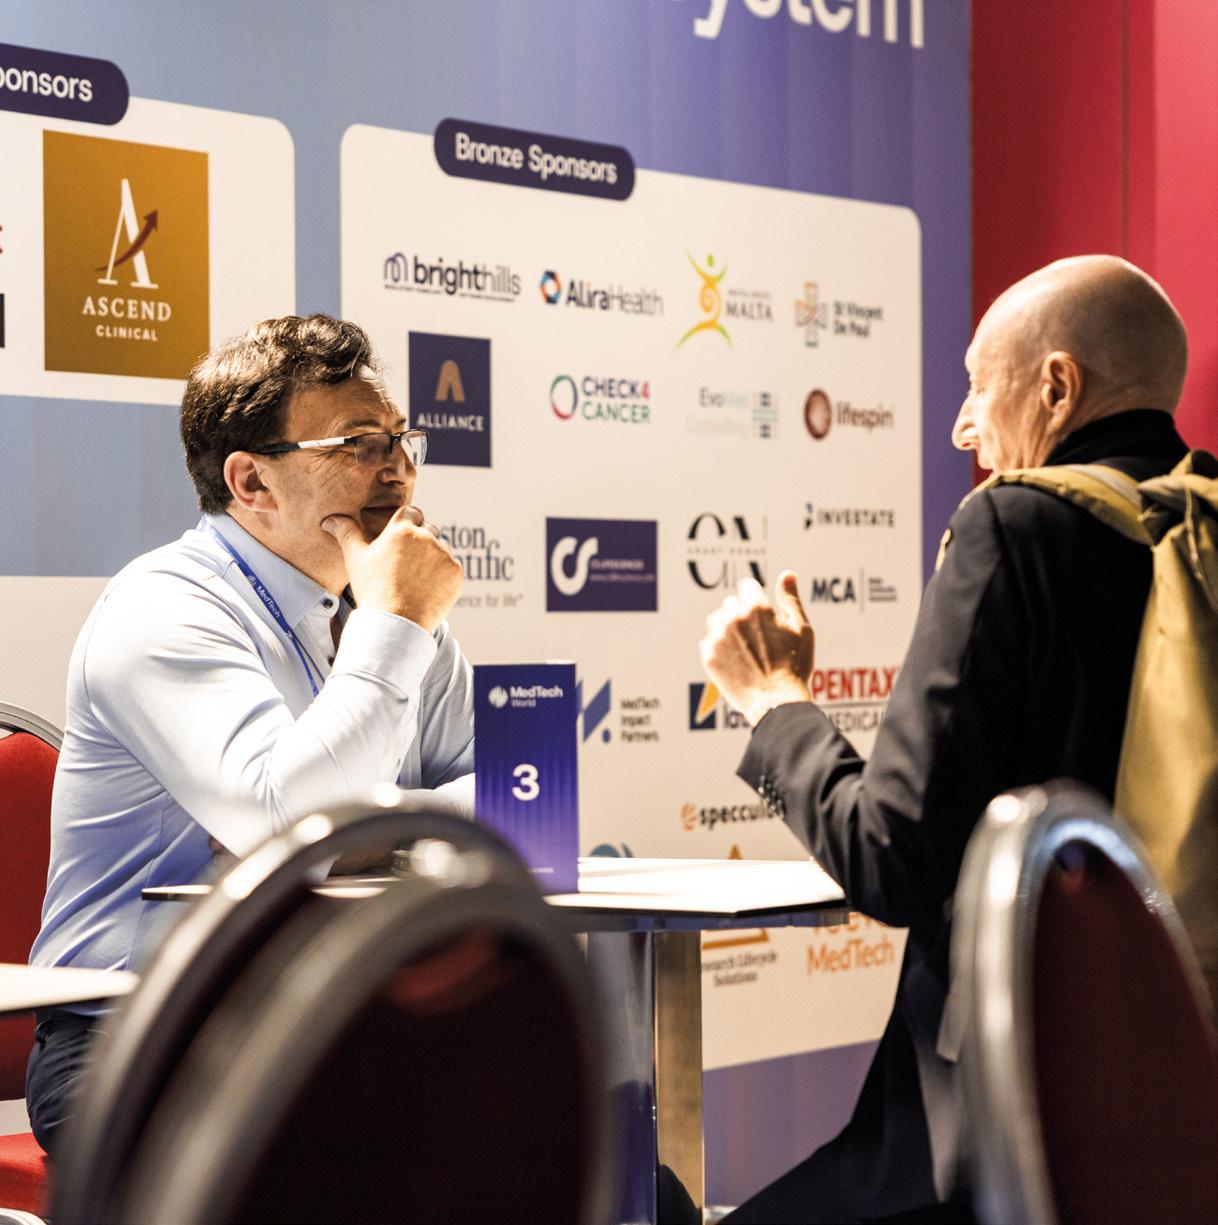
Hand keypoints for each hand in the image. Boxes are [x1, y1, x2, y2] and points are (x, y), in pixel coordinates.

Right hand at [322, 504, 462, 630]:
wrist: (396, 623)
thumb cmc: (373, 590)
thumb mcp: (355, 559)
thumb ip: (346, 534)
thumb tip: (330, 520)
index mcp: (402, 530)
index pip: (411, 512)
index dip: (407, 523)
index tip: (402, 537)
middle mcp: (426, 537)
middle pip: (428, 530)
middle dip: (420, 541)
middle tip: (406, 564)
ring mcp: (444, 555)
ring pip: (441, 549)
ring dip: (433, 558)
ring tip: (416, 580)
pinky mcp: (456, 573)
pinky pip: (452, 567)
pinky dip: (443, 576)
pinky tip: (428, 589)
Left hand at [699, 571, 814, 725]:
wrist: (776, 703)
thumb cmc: (794, 666)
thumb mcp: (801, 629)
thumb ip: (790, 598)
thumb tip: (787, 574)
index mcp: (756, 607)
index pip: (747, 586)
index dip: (757, 599)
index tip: (763, 615)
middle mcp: (733, 618)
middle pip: (731, 603)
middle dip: (742, 613)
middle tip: (758, 637)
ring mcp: (718, 637)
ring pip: (716, 620)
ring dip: (727, 628)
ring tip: (745, 648)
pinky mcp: (708, 656)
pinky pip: (708, 641)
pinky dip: (719, 647)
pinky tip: (735, 660)